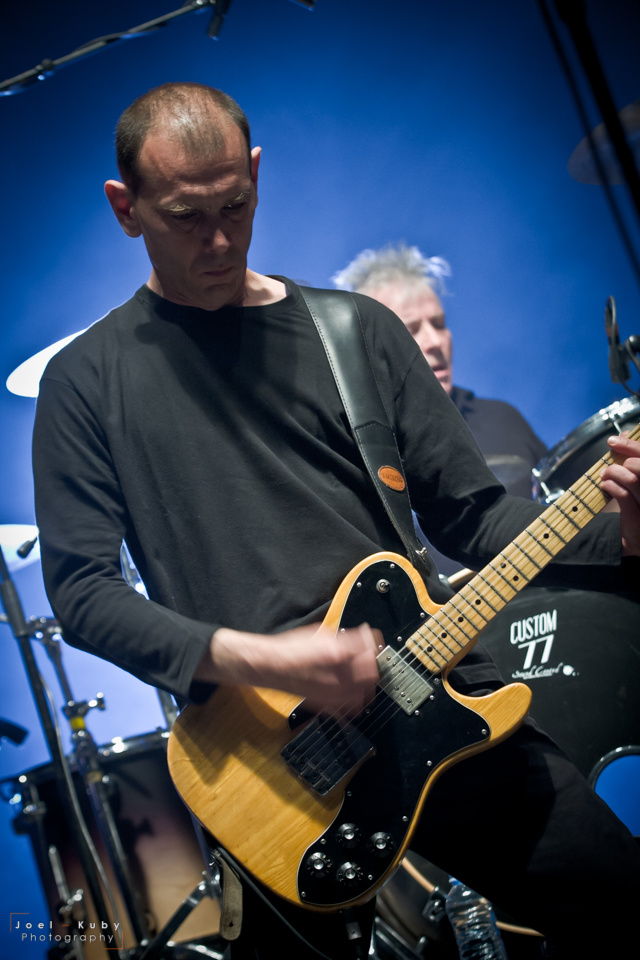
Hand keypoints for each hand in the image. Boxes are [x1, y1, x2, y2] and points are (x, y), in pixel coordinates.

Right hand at [196, 621, 381, 716]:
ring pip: (365, 692)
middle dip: (372, 663)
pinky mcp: (327, 704)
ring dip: (367, 681)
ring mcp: (333, 693)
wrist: (271, 666)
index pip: (368, 648)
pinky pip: (351, 707)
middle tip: (368, 655)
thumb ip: (345, 639)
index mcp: (336, 653)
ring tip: (363, 673)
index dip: (373, 642)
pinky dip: (357, 699)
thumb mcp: (321, 634)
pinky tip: (354, 691)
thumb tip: (362, 638)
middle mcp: (337, 675)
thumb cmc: (291, 648)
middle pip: (372, 672)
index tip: (372, 639)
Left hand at [602, 434, 639, 555]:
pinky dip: (610, 486)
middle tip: (610, 466)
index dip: (631, 445)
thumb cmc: (639, 504)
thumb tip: (624, 435)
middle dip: (624, 460)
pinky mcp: (639, 517)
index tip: (613, 440)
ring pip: (633, 478)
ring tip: (605, 475)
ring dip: (613, 473)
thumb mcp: (638, 481)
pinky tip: (605, 485)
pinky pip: (623, 496)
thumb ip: (634, 459)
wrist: (639, 539)